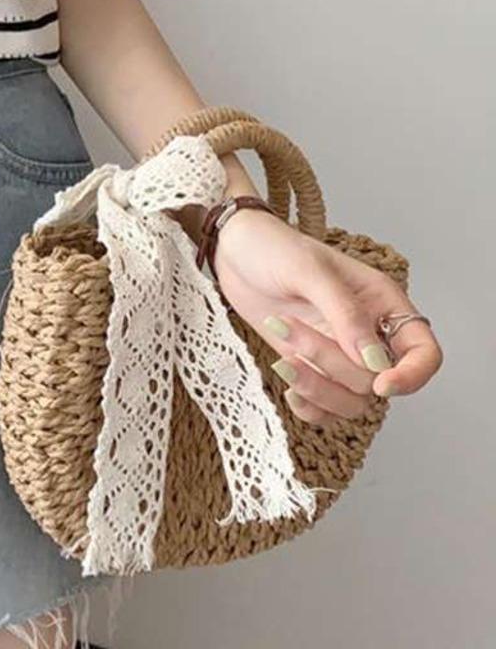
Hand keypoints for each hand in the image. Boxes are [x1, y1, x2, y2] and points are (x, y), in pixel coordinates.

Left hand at [207, 207, 442, 425]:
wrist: (233, 250)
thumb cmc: (272, 247)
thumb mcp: (310, 271)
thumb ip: (345, 315)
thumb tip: (375, 364)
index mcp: (382, 303)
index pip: (423, 352)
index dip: (412, 376)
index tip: (381, 384)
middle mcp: (368, 333)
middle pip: (376, 382)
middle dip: (331, 364)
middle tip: (286, 326)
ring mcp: (338, 353)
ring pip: (352, 401)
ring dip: (317, 388)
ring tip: (282, 360)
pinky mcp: (311, 367)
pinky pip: (325, 408)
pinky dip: (309, 407)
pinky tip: (288, 386)